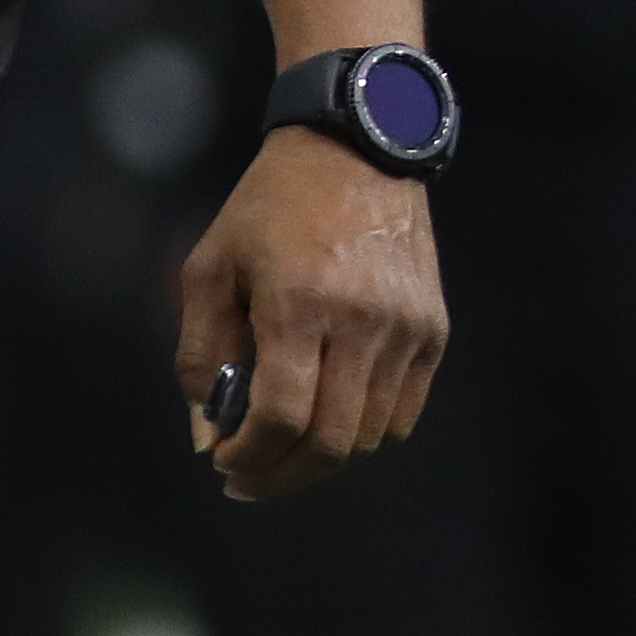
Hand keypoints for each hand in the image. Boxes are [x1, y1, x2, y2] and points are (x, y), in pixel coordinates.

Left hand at [175, 124, 445, 502]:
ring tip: (280, 452)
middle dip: (283, 475)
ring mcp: (406, 331)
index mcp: (297, 303)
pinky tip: (325, 424)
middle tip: (246, 481)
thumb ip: (202, 353)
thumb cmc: (266, 209)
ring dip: (321, 459)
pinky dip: (362, 433)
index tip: (223, 463)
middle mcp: (361, 323)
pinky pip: (402, 414)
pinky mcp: (434, 333)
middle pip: (332, 442)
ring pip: (369, 436)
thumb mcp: (210, 268)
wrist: (355, 154)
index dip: (251, 455)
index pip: (283, 416)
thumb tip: (207, 433)